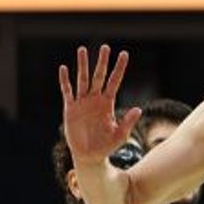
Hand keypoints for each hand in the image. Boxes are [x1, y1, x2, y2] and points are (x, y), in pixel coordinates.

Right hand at [58, 44, 139, 164]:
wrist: (89, 156)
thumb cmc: (106, 146)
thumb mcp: (120, 135)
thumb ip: (128, 122)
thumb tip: (139, 109)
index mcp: (108, 103)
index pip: (114, 81)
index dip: (119, 68)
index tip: (124, 54)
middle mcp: (95, 99)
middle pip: (99, 76)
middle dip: (102, 62)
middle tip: (105, 46)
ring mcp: (82, 103)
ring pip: (82, 79)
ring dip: (83, 65)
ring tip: (82, 49)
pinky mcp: (70, 109)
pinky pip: (67, 92)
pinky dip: (65, 81)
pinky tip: (64, 68)